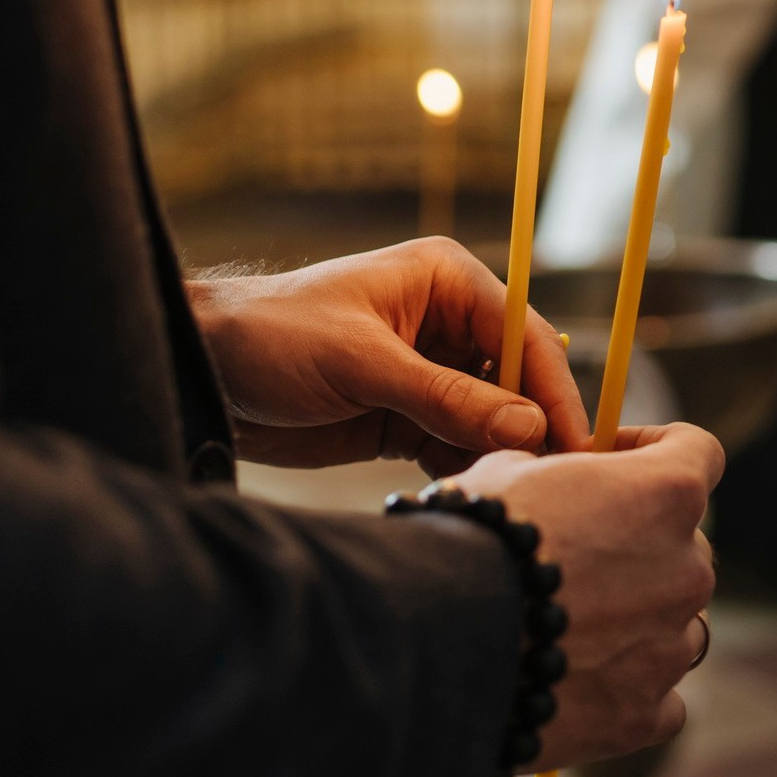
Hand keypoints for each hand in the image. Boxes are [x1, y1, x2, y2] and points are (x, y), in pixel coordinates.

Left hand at [188, 238, 588, 475]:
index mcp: (448, 282)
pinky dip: (463, 470)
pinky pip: (455, 446)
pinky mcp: (406, 418)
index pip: (523, 336)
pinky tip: (466, 493)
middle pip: (517, 380)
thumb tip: (529, 427)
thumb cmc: (273, 335)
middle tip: (552, 479)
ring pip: (490, 419)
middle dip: (531, 427)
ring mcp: (429, 373)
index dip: (552, 389)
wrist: (200, 370)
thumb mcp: (362, 363)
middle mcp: (449, 324)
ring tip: (509, 494)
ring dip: (497, 454)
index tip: (576, 442)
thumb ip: (447, 398)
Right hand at [453, 423, 722, 769]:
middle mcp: (687, 568)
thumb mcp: (504, 473)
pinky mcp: (644, 715)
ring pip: (673, 624)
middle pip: (684, 546)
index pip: (699, 452)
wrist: (433, 644)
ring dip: (635, 620)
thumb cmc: (467, 543)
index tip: (616, 459)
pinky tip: (575, 686)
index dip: (657, 449)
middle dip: (638, 544)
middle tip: (574, 556)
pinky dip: (624, 689)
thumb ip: (555, 473)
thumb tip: (552, 483)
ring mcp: (670, 646)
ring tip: (563, 630)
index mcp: (664, 494)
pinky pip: (658, 698)